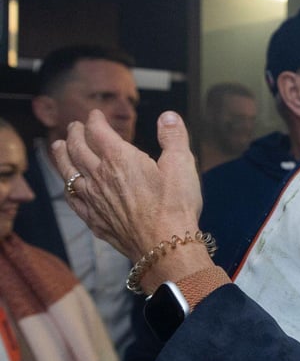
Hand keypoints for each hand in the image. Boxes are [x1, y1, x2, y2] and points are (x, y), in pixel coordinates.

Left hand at [52, 110, 212, 291]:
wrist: (164, 245)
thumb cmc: (175, 205)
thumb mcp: (182, 164)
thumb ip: (173, 137)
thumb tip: (167, 116)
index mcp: (120, 158)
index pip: (99, 132)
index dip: (95, 120)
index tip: (95, 115)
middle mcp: (100, 176)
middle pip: (78, 149)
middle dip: (75, 134)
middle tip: (74, 127)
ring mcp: (93, 200)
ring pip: (68, 173)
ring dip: (61, 157)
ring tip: (56, 147)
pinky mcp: (95, 220)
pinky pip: (73, 200)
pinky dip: (68, 189)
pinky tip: (68, 187)